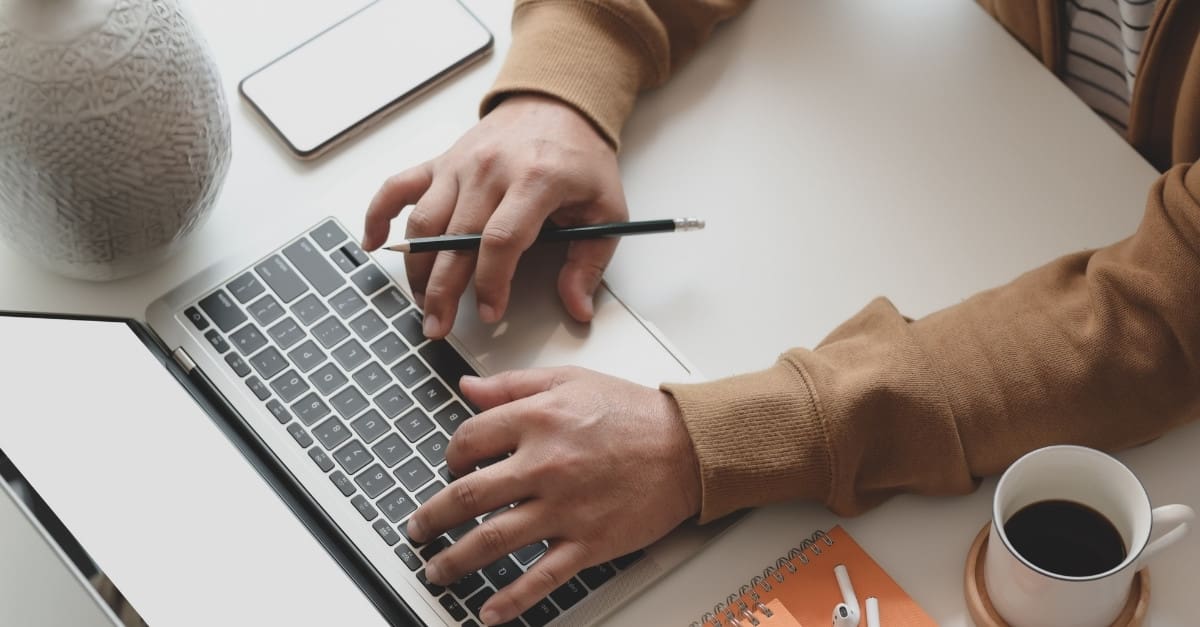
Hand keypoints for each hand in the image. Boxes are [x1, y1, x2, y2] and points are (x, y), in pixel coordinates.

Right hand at [362, 95, 627, 338]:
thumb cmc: (580, 158)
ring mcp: (460, 165)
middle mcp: (490, 170)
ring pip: (424, 222)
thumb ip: (590, 262)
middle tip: (439, 326)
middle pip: (455, 238)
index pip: (501, 240)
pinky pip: (398, 187)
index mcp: (535, 180)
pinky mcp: (440, 162)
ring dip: (416, 267)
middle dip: (443, 291)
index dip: (491, 283)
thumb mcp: (606, 209)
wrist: (557, 104)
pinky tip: (373, 243)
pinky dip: (378, 214)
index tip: (490, 312)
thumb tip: (578, 307)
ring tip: (423, 302)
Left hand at [405, 367, 700, 624]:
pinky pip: (540, 577)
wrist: (690, 447)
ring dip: (455, 560)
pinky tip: (489, 610)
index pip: (468, 440)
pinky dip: (510, 599)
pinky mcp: (588, 543)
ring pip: (492, 540)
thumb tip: (468, 388)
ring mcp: (565, 508)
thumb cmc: (635, 413)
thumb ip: (514, 384)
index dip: (450, 455)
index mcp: (538, 420)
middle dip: (431, 517)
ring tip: (437, 571)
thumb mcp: (572, 380)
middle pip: (466, 496)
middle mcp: (545, 465)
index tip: (450, 466)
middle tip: (418, 528)